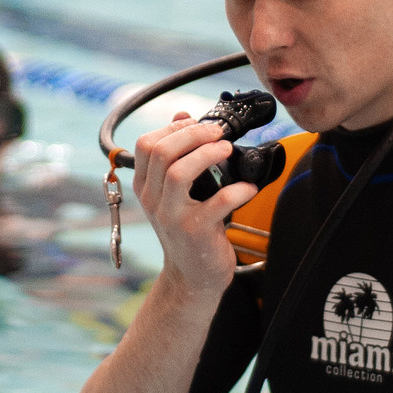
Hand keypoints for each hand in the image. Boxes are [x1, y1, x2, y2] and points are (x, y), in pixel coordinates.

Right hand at [128, 112, 257, 293]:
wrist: (191, 276)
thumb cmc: (187, 230)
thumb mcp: (174, 194)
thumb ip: (176, 157)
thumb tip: (182, 116)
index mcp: (145, 186)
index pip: (145, 144)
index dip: (173, 127)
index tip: (196, 124)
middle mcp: (152, 200)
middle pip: (161, 152)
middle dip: (193, 134)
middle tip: (218, 133)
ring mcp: (171, 217)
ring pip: (179, 173)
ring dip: (207, 154)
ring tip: (227, 150)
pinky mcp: (195, 231)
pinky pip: (217, 202)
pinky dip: (237, 190)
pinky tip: (248, 188)